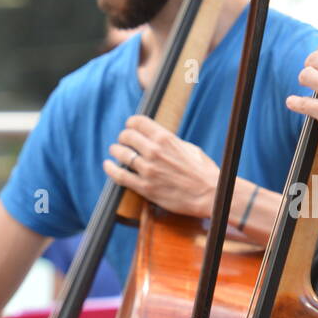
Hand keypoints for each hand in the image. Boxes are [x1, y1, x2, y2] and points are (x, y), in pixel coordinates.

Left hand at [103, 115, 219, 216]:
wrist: (210, 194)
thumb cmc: (204, 172)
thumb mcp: (189, 148)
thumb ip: (171, 142)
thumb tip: (158, 138)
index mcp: (165, 138)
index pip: (138, 122)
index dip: (131, 123)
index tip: (130, 127)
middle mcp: (154, 151)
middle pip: (126, 136)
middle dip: (123, 137)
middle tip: (123, 142)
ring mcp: (148, 170)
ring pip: (121, 154)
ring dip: (116, 151)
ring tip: (116, 152)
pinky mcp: (145, 187)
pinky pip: (119, 176)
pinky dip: (110, 169)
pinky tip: (108, 165)